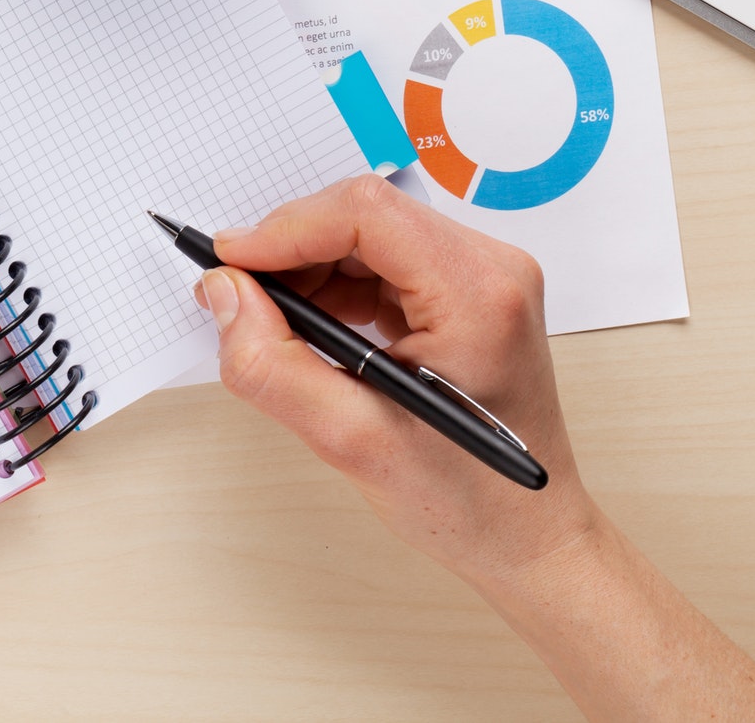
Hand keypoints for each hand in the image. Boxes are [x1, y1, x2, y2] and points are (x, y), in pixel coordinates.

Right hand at [198, 175, 754, 721]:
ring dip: (307, 270)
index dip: (285, 229)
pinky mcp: (466, 293)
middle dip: (290, 250)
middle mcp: (490, 269)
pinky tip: (311, 331)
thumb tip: (224, 294)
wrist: (530, 538)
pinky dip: (333, 286)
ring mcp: (482, 278)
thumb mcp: (351, 440)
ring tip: (272, 324)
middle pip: (364, 217)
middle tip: (236, 297)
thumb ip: (273, 365)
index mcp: (479, 295)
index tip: (227, 262)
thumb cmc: (470, 500)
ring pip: (366, 235)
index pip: (366, 215)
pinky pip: (382, 262)